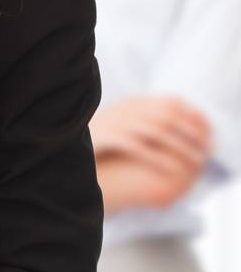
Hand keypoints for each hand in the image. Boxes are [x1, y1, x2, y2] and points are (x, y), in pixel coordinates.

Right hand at [89, 95, 210, 179]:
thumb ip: (144, 123)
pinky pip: (137, 147)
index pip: (171, 102)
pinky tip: (171, 169)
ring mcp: (113, 122)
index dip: (194, 116)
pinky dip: (157, 158)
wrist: (61, 143)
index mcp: (130, 103)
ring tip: (197, 161)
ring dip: (181, 146)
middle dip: (193, 133)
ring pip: (156, 131)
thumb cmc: (96, 140)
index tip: (209, 133)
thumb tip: (177, 134)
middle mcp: (123, 109)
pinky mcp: (105, 138)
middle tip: (208, 151)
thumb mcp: (120, 125)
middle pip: (168, 115)